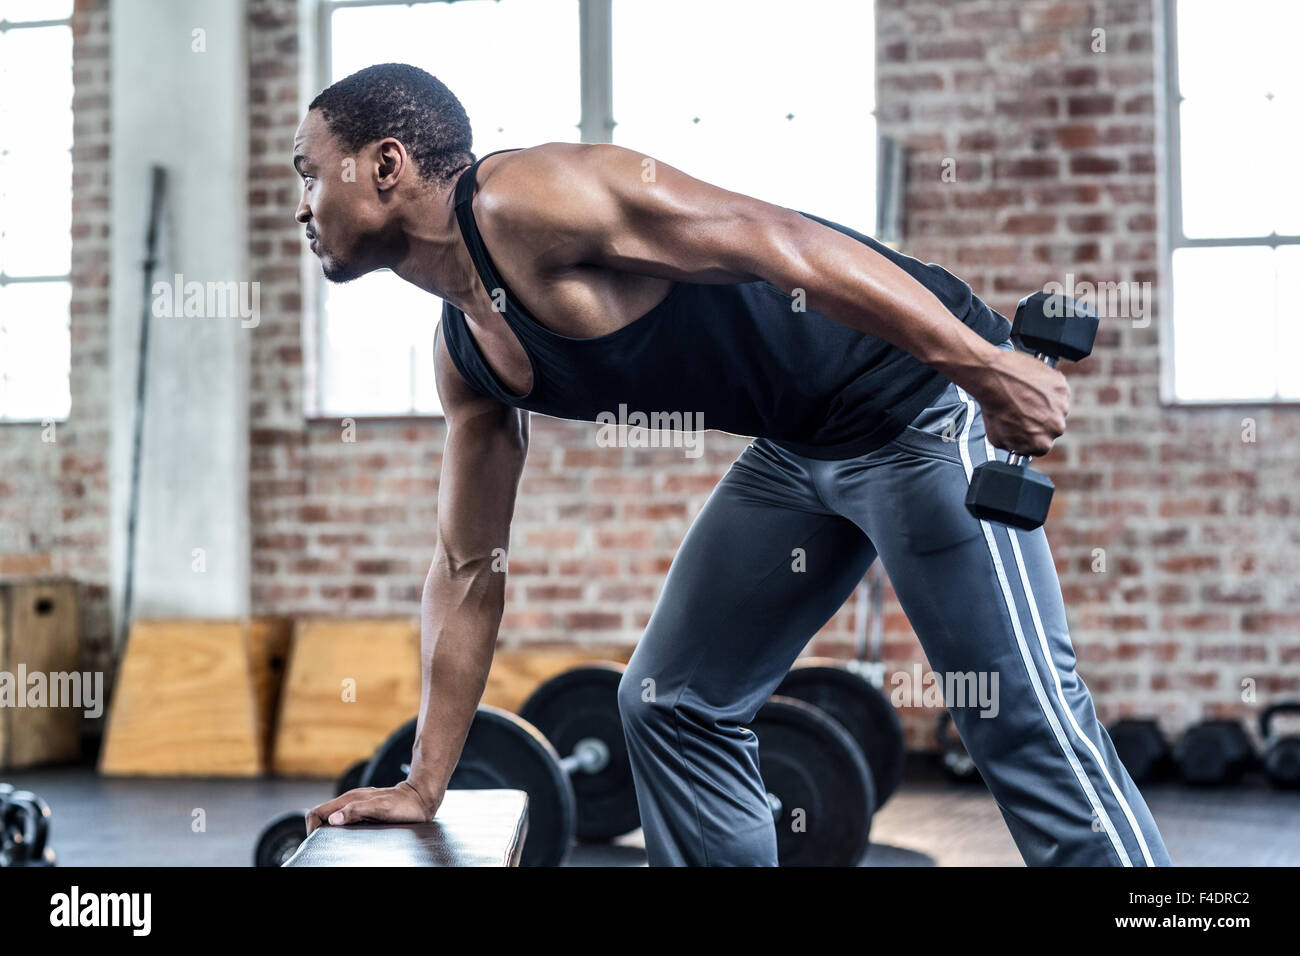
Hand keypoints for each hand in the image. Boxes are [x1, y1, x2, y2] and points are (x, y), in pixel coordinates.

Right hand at [305, 781, 441, 834]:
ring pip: (332, 818)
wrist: (420, 798)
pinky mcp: (364, 810)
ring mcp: (357, 804)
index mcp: (349, 799)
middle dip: (318, 831)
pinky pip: (345, 819)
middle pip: (322, 815)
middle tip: (324, 846)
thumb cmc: (403, 804)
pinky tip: (349, 837)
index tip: (317, 842)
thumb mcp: (380, 809)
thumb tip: (333, 819)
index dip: (312, 828)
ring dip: (329, 830)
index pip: (316, 812)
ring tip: (336, 843)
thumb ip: (356, 811)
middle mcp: (350, 801)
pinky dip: (341, 829)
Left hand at [968, 348, 1070, 456]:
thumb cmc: (994, 406)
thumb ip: (1013, 446)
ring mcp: (1061, 407)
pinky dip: (1048, 388)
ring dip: (1044, 403)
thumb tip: (1017, 446)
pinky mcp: (1062, 388)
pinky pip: (1057, 391)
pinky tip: (1031, 387)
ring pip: (1055, 408)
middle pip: (1050, 426)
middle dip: (1038, 419)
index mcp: (1041, 444)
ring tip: (1025, 396)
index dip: (1031, 435)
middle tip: (1023, 409)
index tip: (1024, 427)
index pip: (1041, 445)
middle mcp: (1055, 428)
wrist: (994, 378)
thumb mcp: (997, 439)